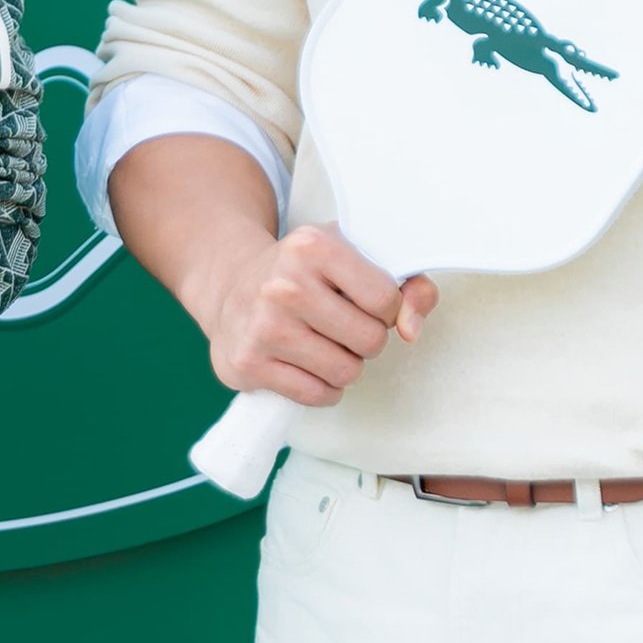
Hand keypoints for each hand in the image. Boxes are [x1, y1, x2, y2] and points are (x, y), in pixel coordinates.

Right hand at [200, 222, 435, 408]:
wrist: (231, 285)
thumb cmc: (303, 273)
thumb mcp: (351, 257)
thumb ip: (406, 286)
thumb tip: (412, 329)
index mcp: (313, 247)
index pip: (385, 300)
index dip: (387, 309)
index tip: (367, 304)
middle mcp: (285, 285)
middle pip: (370, 341)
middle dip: (366, 340)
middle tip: (342, 326)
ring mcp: (263, 327)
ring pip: (346, 372)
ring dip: (345, 366)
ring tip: (323, 344)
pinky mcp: (248, 363)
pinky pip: (316, 395)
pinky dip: (322, 388)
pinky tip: (307, 365)